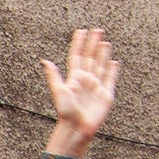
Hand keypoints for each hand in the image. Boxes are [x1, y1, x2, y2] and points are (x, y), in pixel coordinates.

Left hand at [45, 28, 118, 154]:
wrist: (77, 128)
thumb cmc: (66, 112)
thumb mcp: (59, 91)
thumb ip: (53, 75)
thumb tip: (44, 61)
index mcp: (74, 78)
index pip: (77, 56)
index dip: (79, 44)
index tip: (81, 31)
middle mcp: (85, 80)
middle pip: (91, 58)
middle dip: (93, 44)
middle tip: (97, 30)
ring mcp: (96, 87)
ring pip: (101, 66)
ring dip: (103, 54)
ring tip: (104, 41)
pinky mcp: (106, 95)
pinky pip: (110, 80)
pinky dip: (112, 71)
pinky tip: (114, 62)